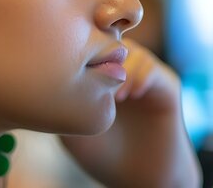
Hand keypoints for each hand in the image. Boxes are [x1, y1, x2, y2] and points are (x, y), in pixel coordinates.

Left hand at [60, 38, 201, 187]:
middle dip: (97, 52)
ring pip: (130, 50)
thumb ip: (61, 100)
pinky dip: (139, 77)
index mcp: (97, 73)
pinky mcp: (166, 85)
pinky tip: (128, 96)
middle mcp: (122, 68)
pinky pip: (152, 68)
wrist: (138, 177)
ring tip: (111, 95)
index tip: (66, 69)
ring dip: (119, 67)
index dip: (76, 49)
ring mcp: (144, 74)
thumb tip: (46, 74)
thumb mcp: (71, 127)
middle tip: (88, 74)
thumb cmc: (102, 154)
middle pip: (107, 39)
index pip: (85, 45)